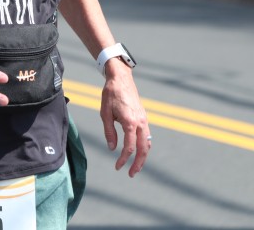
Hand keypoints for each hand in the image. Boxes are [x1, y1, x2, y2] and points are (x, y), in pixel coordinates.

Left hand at [100, 61, 150, 176]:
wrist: (121, 78)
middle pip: (143, 149)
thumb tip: (113, 148)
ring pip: (148, 143)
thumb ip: (109, 132)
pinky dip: (144, 146)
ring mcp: (144, 119)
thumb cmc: (111, 94)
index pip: (129, 147)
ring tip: (136, 166)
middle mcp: (140, 122)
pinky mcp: (143, 117)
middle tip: (131, 174)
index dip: (123, 159)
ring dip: (143, 156)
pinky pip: (147, 136)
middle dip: (138, 163)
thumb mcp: (105, 113)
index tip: (117, 166)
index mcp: (130, 122)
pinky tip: (138, 151)